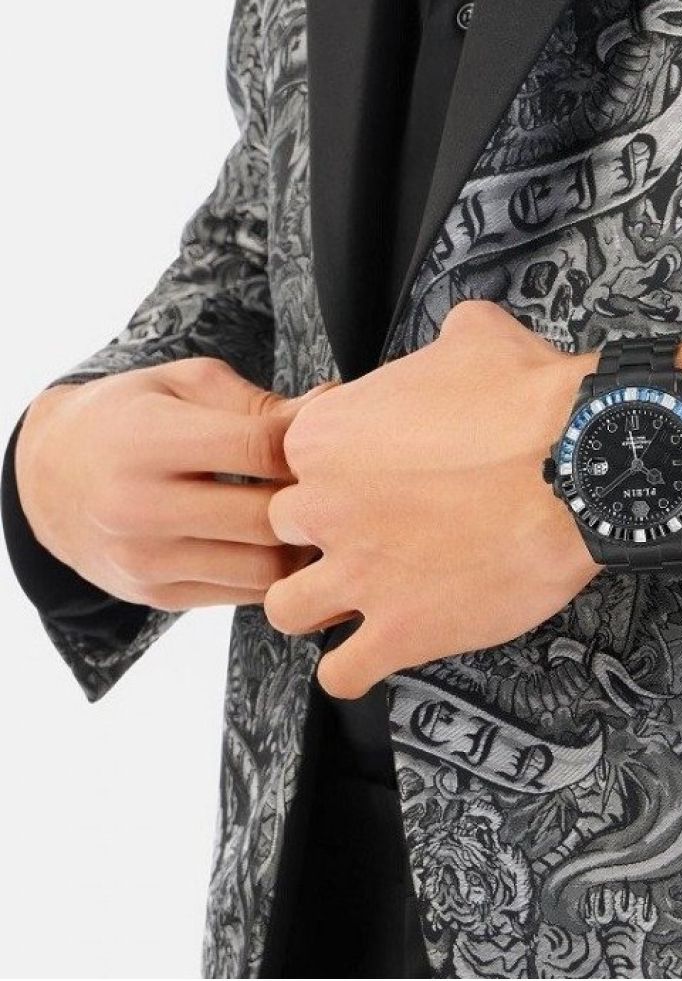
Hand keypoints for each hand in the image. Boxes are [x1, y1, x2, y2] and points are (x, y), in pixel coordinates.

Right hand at [16, 359, 315, 610]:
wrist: (50, 479)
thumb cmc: (129, 417)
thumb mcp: (182, 385)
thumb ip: (256, 401)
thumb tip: (331, 407)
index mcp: (146, 440)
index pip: (258, 448)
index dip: (307, 442)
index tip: (324, 436)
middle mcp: (138, 507)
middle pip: (266, 518)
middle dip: (312, 501)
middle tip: (332, 484)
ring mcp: (146, 560)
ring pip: (264, 569)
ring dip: (302, 545)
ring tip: (311, 515)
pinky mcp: (157, 596)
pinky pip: (244, 594)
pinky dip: (275, 570)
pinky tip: (279, 541)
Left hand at [265, 301, 600, 696]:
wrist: (582, 464)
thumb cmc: (532, 399)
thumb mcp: (476, 335)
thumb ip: (440, 339)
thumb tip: (454, 335)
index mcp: (326, 434)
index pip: (290, 464)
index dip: (329, 475)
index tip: (367, 481)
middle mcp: (325, 505)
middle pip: (283, 533)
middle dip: (321, 537)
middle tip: (371, 536)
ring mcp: (358, 574)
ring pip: (287, 608)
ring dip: (318, 605)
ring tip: (359, 600)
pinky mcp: (400, 631)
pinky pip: (340, 674)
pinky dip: (354, 668)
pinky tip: (382, 648)